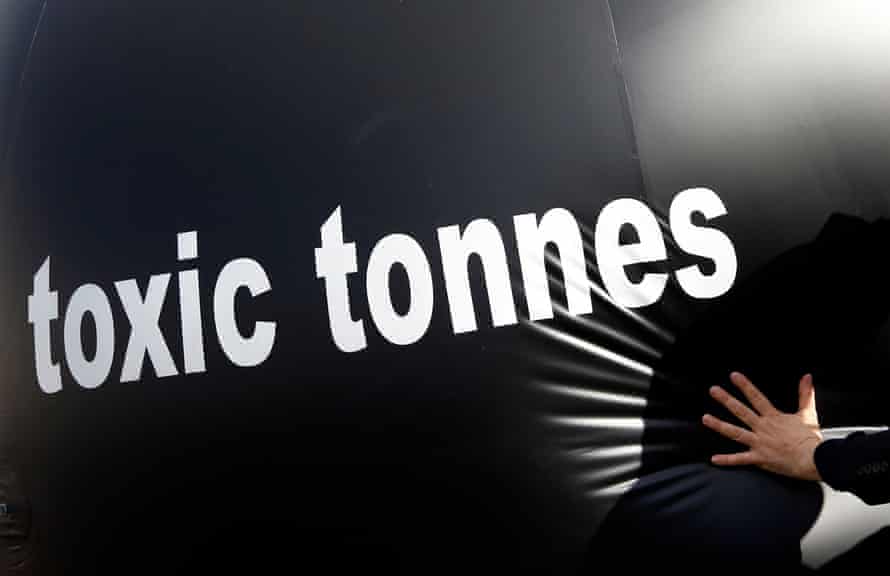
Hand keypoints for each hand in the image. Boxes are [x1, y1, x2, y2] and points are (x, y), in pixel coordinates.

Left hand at [702, 372, 823, 480]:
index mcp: (773, 418)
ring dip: (719, 425)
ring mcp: (760, 443)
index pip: (756, 397)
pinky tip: (714, 459)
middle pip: (741, 411)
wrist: (816, 459)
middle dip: (726, 399)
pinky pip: (741, 459)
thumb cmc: (811, 438)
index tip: (733, 376)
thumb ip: (805, 394)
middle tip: (713, 390)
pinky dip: (727, 460)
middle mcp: (763, 428)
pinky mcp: (760, 458)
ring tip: (705, 418)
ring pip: (735, 432)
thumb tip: (807, 376)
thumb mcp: (808, 413)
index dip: (745, 386)